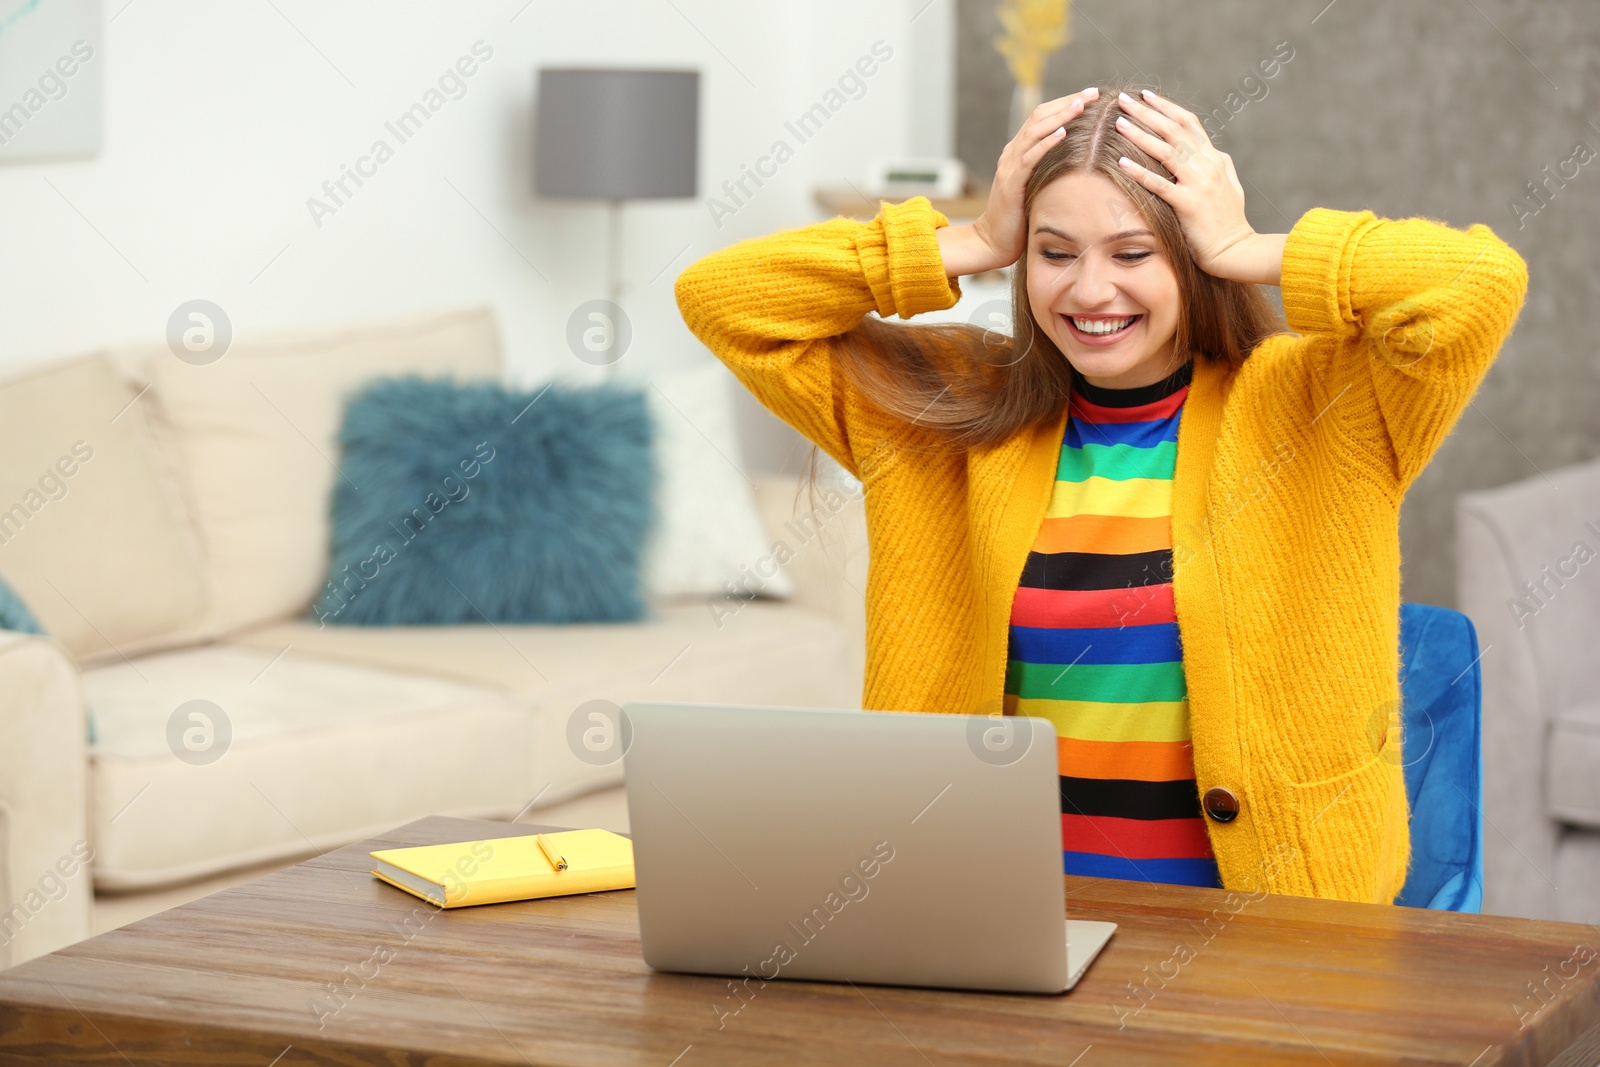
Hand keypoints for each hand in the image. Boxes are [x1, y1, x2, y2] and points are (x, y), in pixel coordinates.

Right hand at [939, 87, 1099, 277]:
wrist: (993, 242)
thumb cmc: (1020, 219)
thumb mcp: (1038, 187)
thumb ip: (1051, 170)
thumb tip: (1083, 161)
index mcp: (1019, 151)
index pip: (1043, 117)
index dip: (1066, 104)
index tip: (1092, 96)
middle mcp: (1012, 153)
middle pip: (1040, 116)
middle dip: (1068, 102)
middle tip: (1093, 93)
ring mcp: (1009, 166)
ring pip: (1034, 131)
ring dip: (1060, 116)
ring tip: (1081, 105)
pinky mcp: (1011, 183)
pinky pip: (1029, 157)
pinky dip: (1047, 143)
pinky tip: (1063, 133)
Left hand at [1112, 89, 1272, 282]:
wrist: (1235, 250)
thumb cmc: (1228, 222)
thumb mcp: (1228, 185)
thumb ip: (1218, 165)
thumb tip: (1212, 150)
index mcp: (1214, 158)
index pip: (1188, 123)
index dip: (1166, 107)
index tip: (1145, 95)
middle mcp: (1207, 165)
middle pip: (1173, 130)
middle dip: (1146, 112)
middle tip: (1123, 99)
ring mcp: (1199, 183)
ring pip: (1166, 151)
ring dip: (1140, 135)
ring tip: (1118, 123)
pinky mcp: (1188, 204)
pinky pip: (1160, 184)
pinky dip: (1140, 172)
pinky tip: (1121, 162)